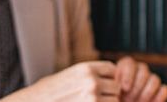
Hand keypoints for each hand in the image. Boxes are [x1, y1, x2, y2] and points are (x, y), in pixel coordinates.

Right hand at [0, 61, 120, 101]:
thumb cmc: (49, 92)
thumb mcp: (70, 76)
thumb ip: (89, 75)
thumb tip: (110, 79)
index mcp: (85, 68)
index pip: (111, 68)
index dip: (109, 77)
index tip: (103, 84)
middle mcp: (91, 80)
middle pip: (116, 86)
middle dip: (110, 93)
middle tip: (97, 98)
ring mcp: (93, 97)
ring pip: (115, 100)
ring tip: (90, 101)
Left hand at [114, 56, 166, 101]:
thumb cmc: (113, 100)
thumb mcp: (111, 92)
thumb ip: (114, 85)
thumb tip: (119, 85)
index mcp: (124, 68)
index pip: (129, 62)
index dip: (128, 74)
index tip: (124, 88)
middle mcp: (138, 71)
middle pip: (143, 69)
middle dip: (136, 86)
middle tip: (129, 99)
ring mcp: (150, 80)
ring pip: (155, 79)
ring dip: (147, 93)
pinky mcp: (160, 91)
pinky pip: (164, 89)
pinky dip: (158, 97)